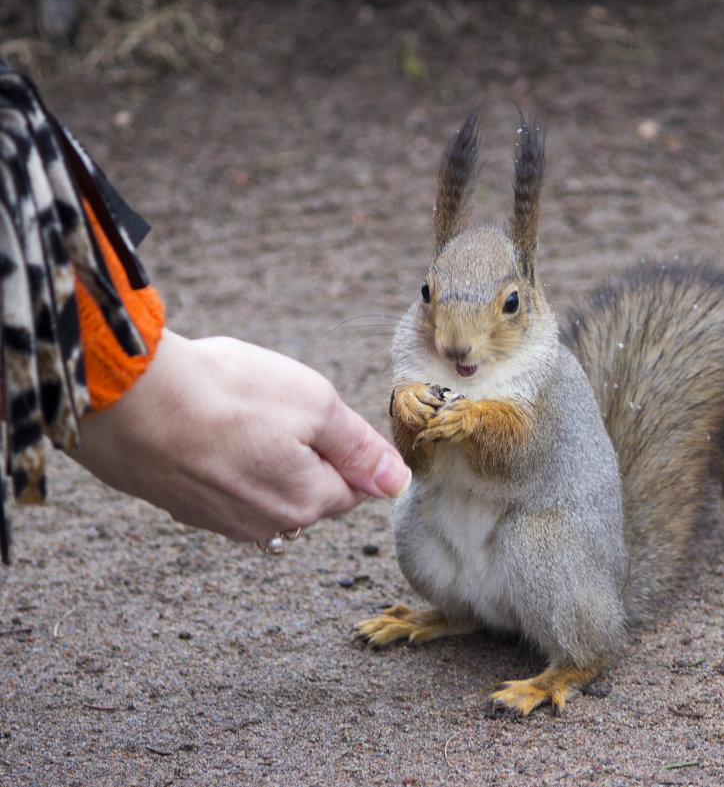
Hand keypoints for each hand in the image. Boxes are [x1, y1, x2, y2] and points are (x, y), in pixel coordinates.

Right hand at [71, 330, 410, 541]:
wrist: (129, 401)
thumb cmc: (228, 397)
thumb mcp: (316, 406)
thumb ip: (359, 448)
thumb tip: (396, 480)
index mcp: (308, 504)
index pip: (354, 487)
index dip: (347, 448)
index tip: (320, 417)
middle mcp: (266, 525)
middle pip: (310, 490)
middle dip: (306, 453)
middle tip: (276, 410)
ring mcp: (219, 520)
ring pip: (265, 488)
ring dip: (263, 457)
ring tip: (237, 416)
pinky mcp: (181, 506)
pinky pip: (223, 486)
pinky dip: (224, 460)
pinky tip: (206, 430)